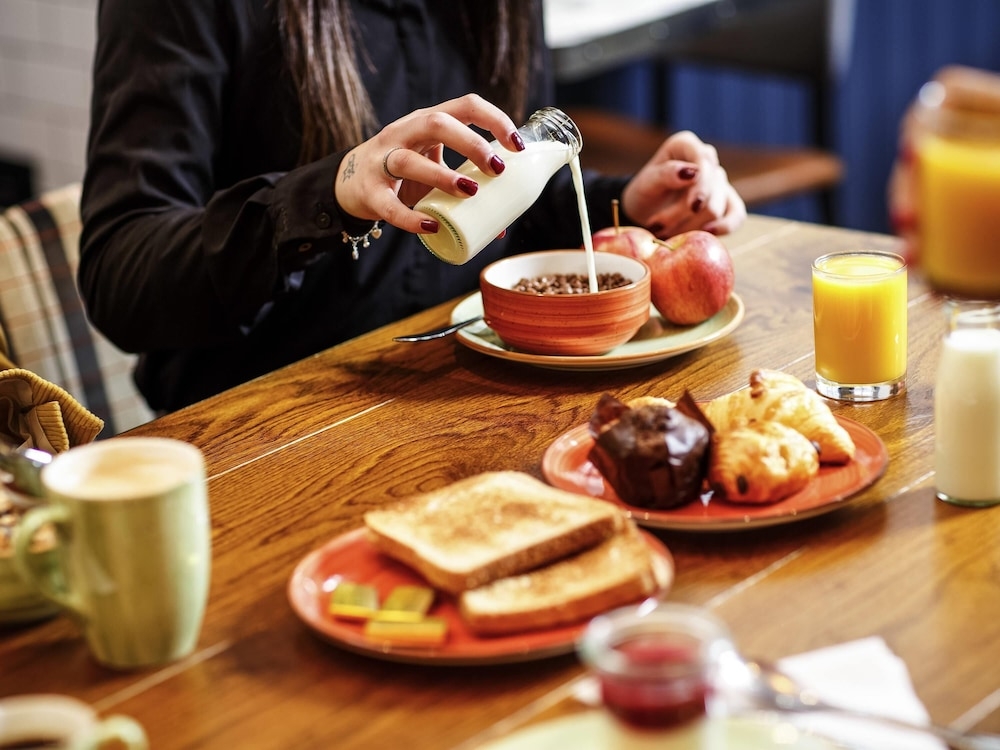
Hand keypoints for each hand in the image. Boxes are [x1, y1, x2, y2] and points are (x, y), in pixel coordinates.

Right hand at [333, 93, 524, 233]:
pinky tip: (432, 226)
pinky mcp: (369, 191)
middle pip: (437, 123)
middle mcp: (404, 133)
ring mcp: (382, 160)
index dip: (495, 120)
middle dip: (471, 144)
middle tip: (497, 170)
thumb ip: (464, 189)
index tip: (517, 147)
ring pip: (409, 160)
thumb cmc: (403, 175)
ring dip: (443, 175)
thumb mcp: (433, 168)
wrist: (350, 184)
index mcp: (427, 122)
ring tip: (470, 192)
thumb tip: (500, 227)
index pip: (466, 106)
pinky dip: (410, 217)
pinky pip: (389, 205)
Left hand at [619, 130, 746, 237]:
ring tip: (664, 233)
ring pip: (716, 207)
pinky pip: (737, 215)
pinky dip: (724, 227)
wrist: (645, 212)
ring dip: (689, 225)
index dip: (702, 184)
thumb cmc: (644, 194)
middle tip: (657, 227)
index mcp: (686, 145)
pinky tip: (708, 234)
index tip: (693, 206)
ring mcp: (718, 180)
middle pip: (710, 188)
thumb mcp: (646, 184)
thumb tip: (693, 172)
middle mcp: (706, 158)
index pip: (703, 159)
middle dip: (683, 212)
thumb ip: (666, 174)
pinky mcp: (727, 201)